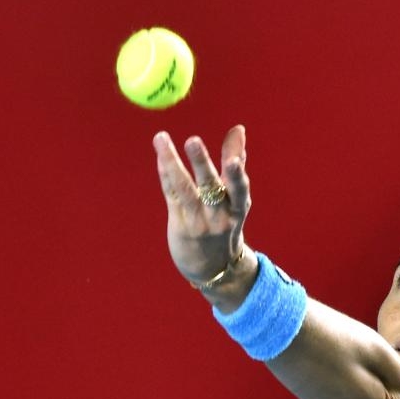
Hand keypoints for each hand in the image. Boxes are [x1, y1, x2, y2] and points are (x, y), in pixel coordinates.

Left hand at [153, 125, 250, 284]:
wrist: (215, 269)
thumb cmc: (225, 223)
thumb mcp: (236, 199)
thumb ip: (235, 163)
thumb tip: (239, 129)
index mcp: (238, 206)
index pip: (238, 186)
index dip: (235, 170)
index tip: (234, 155)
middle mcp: (221, 216)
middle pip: (211, 187)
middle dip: (202, 164)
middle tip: (193, 141)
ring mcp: (199, 223)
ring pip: (185, 190)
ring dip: (173, 163)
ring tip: (162, 139)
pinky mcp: (181, 227)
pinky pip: (172, 195)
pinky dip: (166, 173)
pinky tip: (160, 155)